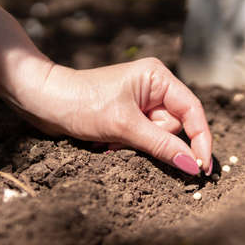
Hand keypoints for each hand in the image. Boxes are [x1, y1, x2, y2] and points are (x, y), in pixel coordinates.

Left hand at [16, 57, 212, 175]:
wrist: (43, 101)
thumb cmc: (82, 103)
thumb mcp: (125, 126)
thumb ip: (162, 145)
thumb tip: (193, 166)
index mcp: (158, 77)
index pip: (192, 110)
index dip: (200, 139)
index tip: (201, 168)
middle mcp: (154, 86)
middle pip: (174, 126)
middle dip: (152, 140)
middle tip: (124, 138)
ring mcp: (142, 101)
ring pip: (157, 135)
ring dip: (136, 144)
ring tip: (110, 139)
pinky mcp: (130, 114)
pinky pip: (142, 137)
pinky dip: (127, 144)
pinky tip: (107, 141)